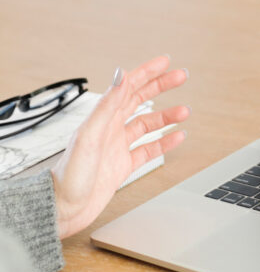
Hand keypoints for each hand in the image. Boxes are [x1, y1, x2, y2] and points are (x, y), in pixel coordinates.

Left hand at [52, 56, 189, 238]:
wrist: (62, 210)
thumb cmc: (69, 175)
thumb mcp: (89, 135)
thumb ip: (107, 105)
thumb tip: (120, 76)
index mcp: (101, 118)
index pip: (128, 87)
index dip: (147, 72)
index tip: (165, 62)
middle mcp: (110, 129)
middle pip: (140, 100)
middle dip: (161, 86)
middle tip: (182, 76)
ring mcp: (117, 147)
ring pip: (147, 124)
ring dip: (166, 116)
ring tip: (185, 111)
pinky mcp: (122, 166)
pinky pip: (148, 149)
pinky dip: (164, 142)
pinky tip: (177, 137)